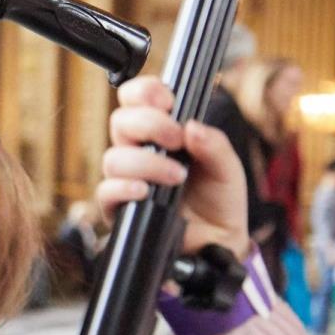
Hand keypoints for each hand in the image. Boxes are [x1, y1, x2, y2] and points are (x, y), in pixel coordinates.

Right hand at [95, 76, 252, 260]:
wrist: (218, 242)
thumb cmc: (219, 201)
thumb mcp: (227, 168)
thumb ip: (214, 145)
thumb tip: (191, 126)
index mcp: (161, 133)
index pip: (136, 99)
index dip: (145, 92)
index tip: (167, 100)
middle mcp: (138, 151)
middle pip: (120, 121)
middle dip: (148, 124)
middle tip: (177, 139)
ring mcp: (126, 179)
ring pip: (114, 157)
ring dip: (147, 162)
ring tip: (177, 176)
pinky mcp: (119, 208)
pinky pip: (106, 191)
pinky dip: (124, 188)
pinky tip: (145, 191)